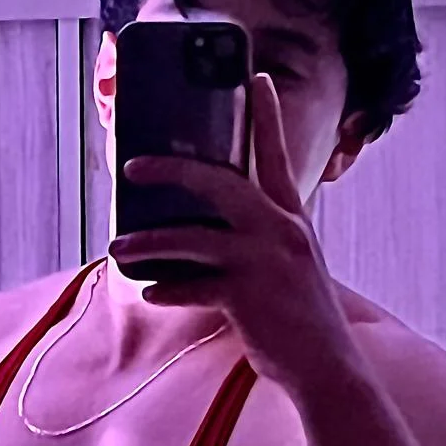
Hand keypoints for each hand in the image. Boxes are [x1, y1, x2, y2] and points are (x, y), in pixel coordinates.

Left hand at [109, 73, 360, 399]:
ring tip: (118, 247)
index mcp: (293, 221)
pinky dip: (168, 290)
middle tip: (133, 165)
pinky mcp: (249, 297)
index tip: (255, 76)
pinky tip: (150, 293)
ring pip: (193, 239)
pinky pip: (194, 286)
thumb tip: (203, 237)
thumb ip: (258, 244)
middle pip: (221, 183)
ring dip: (149, 242)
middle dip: (172, 170)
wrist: (327, 369)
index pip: (277, 158)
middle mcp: (282, 232)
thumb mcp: (290, 270)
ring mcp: (265, 263)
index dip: (267, 116)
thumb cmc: (301, 322)